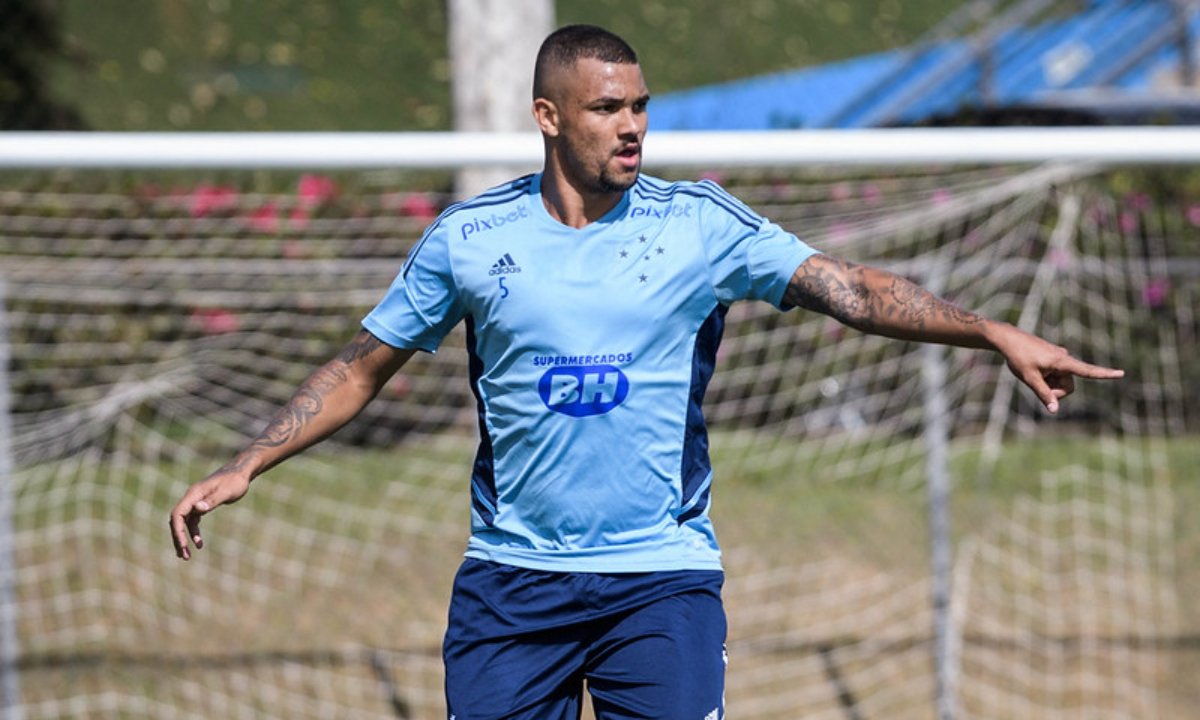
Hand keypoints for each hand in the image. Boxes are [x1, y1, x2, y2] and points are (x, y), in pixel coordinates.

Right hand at [168, 466, 250, 559]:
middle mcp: (191, 498)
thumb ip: (212, 500)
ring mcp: (195, 501)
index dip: (178, 530)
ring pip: (183, 522)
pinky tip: (199, 543)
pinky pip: (192, 521)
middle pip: (177, 520)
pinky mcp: (201, 504)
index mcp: (194, 494)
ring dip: (184, 538)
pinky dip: (193, 532)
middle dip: (178, 538)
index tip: (184, 545)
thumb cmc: (235, 481)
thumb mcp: (227, 491)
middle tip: (184, 556)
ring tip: (187, 556)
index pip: (178, 514)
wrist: (241, 472)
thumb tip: (198, 509)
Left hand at [992, 323, 1123, 413]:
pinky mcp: (1053, 357)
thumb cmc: (1018, 358)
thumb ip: (1043, 394)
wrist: (1008, 339)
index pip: (1087, 371)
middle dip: (1055, 390)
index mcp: (1062, 361)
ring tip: (1033, 372)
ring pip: (1060, 381)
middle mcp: (1064, 358)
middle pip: (1068, 386)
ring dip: (1048, 383)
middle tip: (1036, 382)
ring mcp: (1059, 358)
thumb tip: (1055, 410)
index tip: (1121, 373)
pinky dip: (1045, 376)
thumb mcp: (1029, 379)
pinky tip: (1032, 367)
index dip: (1104, 374)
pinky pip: (1054, 374)